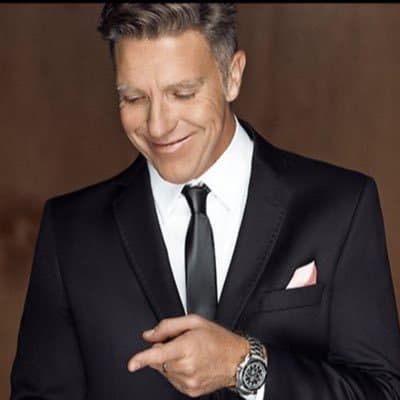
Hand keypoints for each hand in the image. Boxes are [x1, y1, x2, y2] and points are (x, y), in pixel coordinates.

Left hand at [127, 314, 249, 396]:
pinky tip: (191, 364)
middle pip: (159, 361)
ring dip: (170, 361)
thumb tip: (149, 335)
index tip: (131, 364)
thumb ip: (169, 326)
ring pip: (165, 371)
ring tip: (189, 353)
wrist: (237, 360)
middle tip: (180, 343)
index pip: (158, 354)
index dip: (142, 358)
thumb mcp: (195, 322)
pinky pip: (173, 380)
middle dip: (163, 351)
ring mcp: (188, 381)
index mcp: (187, 347)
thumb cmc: (218, 339)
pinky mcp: (190, 391)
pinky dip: (177, 371)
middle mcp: (186, 367)